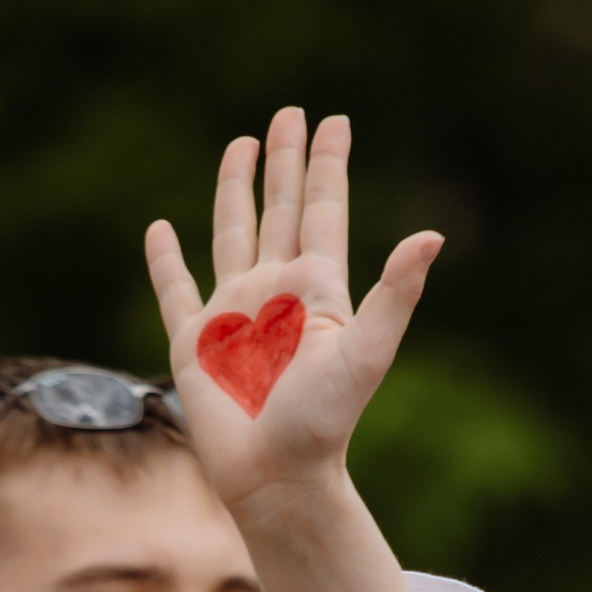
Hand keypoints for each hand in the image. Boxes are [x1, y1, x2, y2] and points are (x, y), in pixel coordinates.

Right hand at [146, 107, 439, 513]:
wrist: (277, 477)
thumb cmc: (323, 423)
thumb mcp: (366, 354)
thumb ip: (396, 294)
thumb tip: (432, 235)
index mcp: (316, 290)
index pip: (323, 211)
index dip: (328, 167)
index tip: (334, 121)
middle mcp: (275, 293)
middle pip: (280, 209)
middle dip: (285, 162)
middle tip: (289, 114)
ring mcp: (233, 313)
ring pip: (232, 232)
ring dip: (235, 190)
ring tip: (241, 146)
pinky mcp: (193, 340)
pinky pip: (173, 287)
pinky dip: (164, 258)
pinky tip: (159, 228)